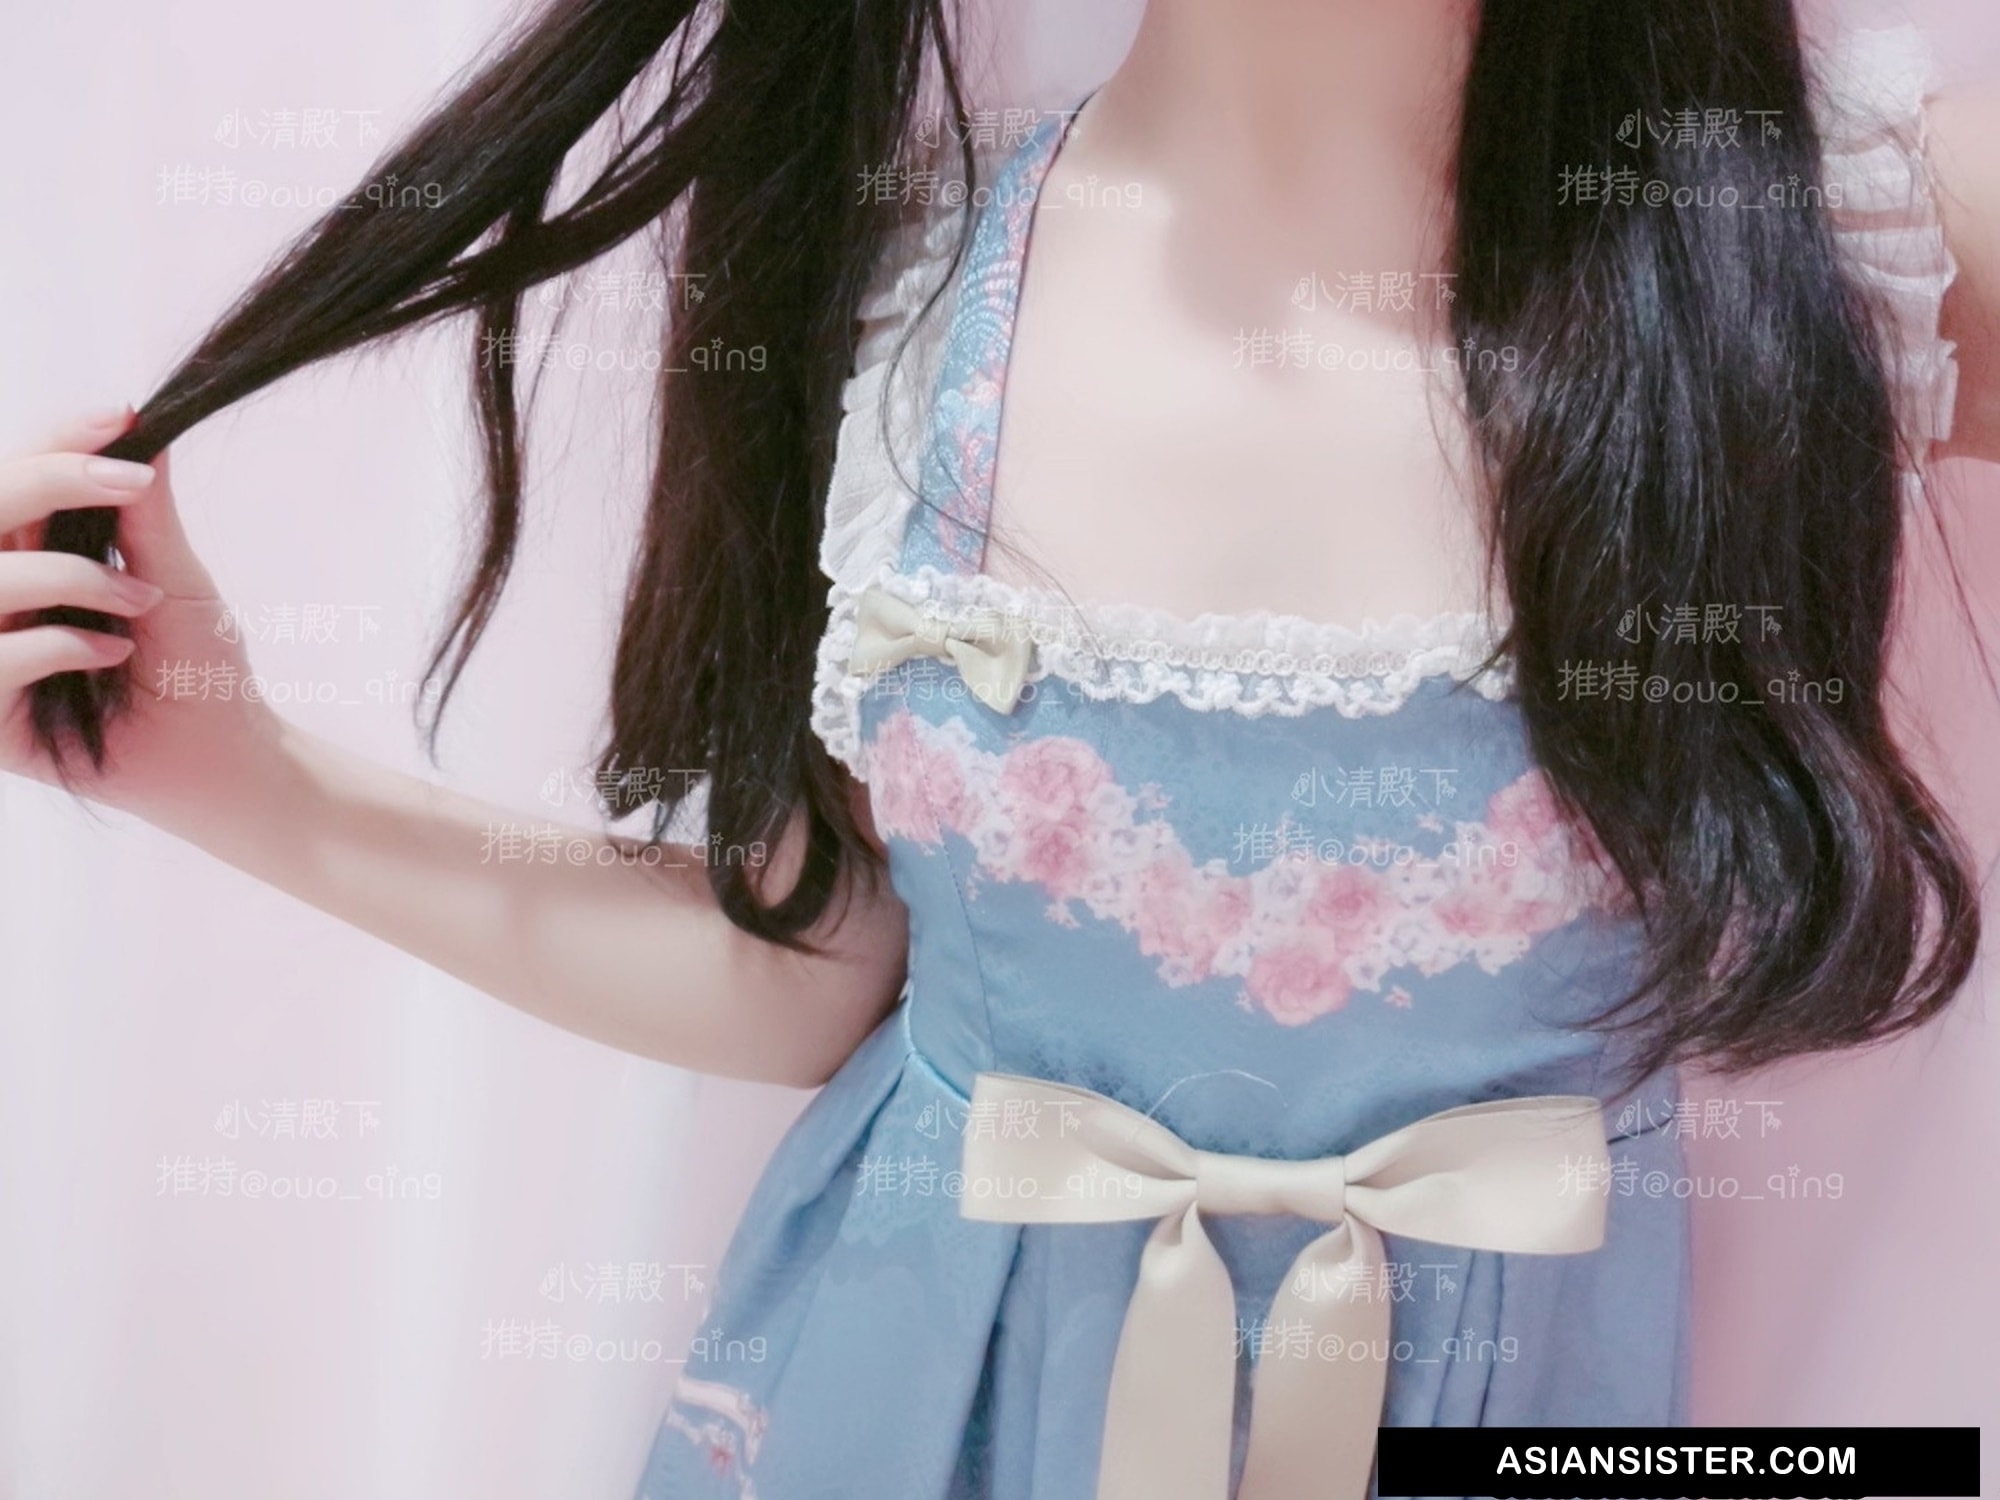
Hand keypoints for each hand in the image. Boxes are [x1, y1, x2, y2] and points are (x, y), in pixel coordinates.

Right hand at [0, 406, 280, 818]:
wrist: (222, 754)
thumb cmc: (197, 667)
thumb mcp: (175, 577)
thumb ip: (144, 512)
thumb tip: (143, 430)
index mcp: (27, 555)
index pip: (12, 477)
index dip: (56, 440)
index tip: (121, 417)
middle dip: (46, 480)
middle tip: (129, 484)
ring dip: (70, 577)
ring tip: (140, 600)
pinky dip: (58, 645)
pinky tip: (112, 653)